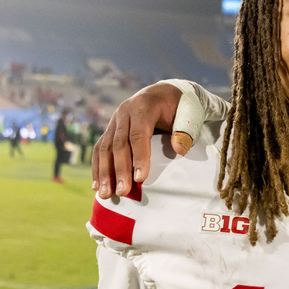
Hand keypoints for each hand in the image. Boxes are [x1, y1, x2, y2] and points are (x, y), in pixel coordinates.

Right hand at [91, 82, 190, 197]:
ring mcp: (115, 120)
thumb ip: (186, 129)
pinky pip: (101, 149)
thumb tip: (179, 150)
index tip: (140, 179)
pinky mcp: (112, 129)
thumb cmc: (182, 105)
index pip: (138, 134)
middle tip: (122, 193)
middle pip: (118, 143)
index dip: (139, 157)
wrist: (167, 93)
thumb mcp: (190, 112)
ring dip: (104, 172)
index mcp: (143, 106)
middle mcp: (124, 112)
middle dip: (119, 170)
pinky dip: (98, 167)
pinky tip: (97, 185)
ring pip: (105, 148)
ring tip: (105, 194)